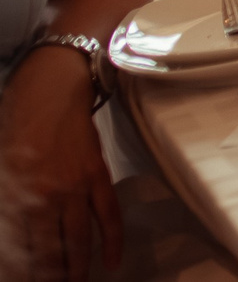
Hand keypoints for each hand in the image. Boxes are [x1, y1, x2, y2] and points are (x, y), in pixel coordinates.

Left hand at [0, 47, 119, 280]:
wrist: (50, 89)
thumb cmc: (17, 122)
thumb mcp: (1, 165)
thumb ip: (7, 198)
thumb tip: (11, 231)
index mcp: (18, 196)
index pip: (21, 248)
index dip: (24, 272)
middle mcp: (46, 198)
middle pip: (49, 251)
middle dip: (51, 278)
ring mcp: (75, 189)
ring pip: (78, 241)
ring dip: (77, 269)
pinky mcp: (97, 176)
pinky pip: (108, 216)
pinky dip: (110, 241)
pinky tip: (111, 263)